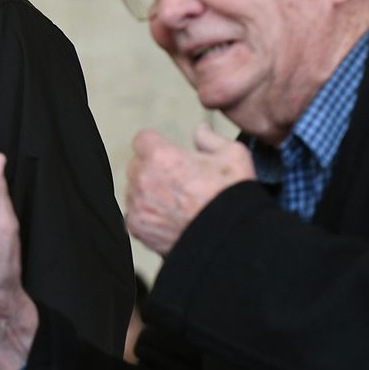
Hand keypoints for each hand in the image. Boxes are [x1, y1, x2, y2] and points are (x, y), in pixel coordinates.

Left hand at [125, 122, 254, 254]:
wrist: (230, 239)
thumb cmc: (231, 198)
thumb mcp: (233, 155)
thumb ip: (210, 138)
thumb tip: (200, 130)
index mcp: (161, 156)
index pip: (143, 139)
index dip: (157, 145)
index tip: (168, 154)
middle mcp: (143, 178)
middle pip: (137, 165)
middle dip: (152, 169)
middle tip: (177, 181)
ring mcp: (138, 204)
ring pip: (134, 190)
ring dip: (148, 192)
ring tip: (175, 203)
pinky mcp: (137, 227)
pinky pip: (135, 214)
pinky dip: (147, 216)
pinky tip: (169, 219)